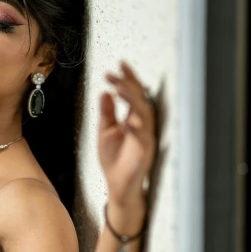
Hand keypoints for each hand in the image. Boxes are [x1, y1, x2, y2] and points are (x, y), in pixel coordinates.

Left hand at [98, 60, 156, 209]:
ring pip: (144, 113)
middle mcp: (141, 124)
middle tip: (116, 74)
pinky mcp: (145, 151)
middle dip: (128, 84)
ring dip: (132, 100)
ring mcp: (145, 137)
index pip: (132, 94)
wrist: (117, 185)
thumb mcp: (105, 131)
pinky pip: (143, 137)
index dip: (126, 79)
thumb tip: (105, 93)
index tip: (118, 66)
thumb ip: (106, 113)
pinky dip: (135, 128)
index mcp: (133, 118)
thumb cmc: (114, 160)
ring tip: (119, 88)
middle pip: (139, 98)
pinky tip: (126, 121)